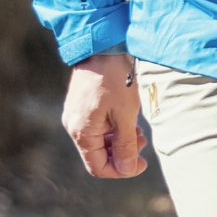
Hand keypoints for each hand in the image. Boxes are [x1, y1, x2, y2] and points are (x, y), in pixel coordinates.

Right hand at [62, 50, 146, 178]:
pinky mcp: (82, 105)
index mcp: (81, 131)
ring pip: (98, 141)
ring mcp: (76, 114)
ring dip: (119, 141)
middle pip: (98, 155)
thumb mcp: (125, 115)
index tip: (141, 163)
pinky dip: (112, 129)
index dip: (121, 170)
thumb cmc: (116, 79)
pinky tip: (127, 119)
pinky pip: (96, 127)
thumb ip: (125, 145)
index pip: (98, 167)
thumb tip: (127, 170)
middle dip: (122, 154)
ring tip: (138, 130)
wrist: (104, 45)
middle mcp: (74, 125)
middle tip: (142, 142)